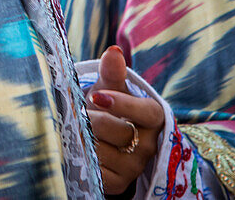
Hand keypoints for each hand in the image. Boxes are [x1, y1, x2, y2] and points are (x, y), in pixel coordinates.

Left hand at [87, 45, 164, 196]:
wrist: (102, 137)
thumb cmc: (107, 106)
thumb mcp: (109, 88)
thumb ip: (112, 72)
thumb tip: (113, 52)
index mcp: (153, 117)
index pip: (145, 112)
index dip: (122, 104)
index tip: (97, 96)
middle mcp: (149, 145)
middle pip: (118, 131)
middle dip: (94, 119)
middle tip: (81, 112)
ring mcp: (134, 166)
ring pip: (103, 151)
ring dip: (84, 138)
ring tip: (81, 129)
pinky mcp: (118, 182)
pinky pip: (96, 170)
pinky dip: (83, 157)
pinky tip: (81, 147)